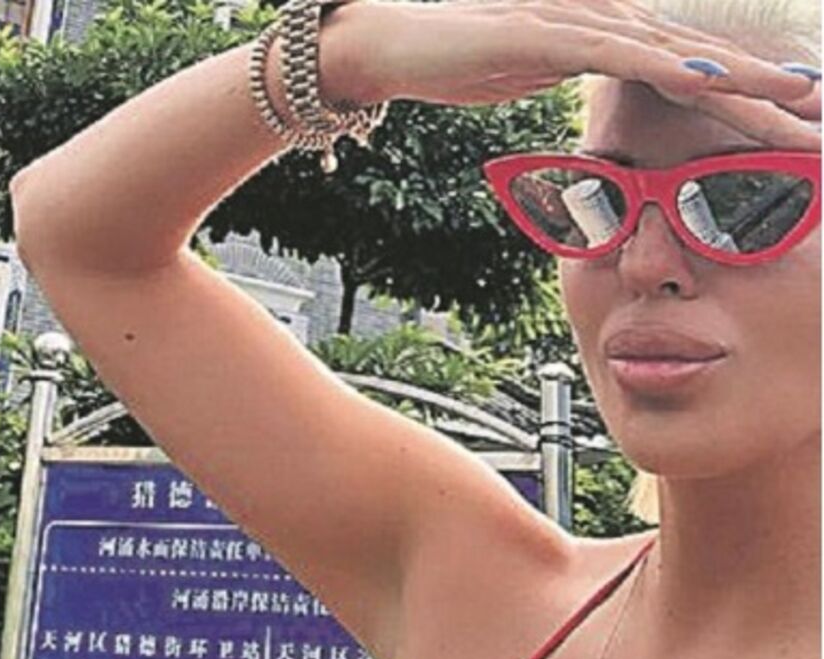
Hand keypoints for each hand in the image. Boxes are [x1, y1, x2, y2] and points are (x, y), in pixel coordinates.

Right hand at [355, 0, 820, 148]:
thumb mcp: (531, 77)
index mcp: (608, 37)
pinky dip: (669, 66)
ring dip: (741, 76)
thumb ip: (572, 78)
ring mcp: (582, 23)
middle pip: (700, 59)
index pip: (690, 68)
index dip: (746, 92)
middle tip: (823, 109)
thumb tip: (592, 102)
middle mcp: (608, 22)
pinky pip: (621, 53)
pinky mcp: (551, 34)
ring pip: (676, 53)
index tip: (796, 119)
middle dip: (767, 86)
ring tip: (799, 95)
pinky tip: (710, 76)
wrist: (395, 43)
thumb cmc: (458, 62)